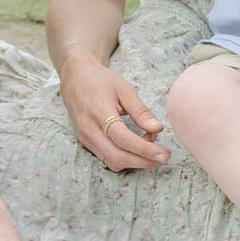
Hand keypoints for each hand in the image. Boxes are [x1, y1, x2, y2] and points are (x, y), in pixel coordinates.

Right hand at [57, 48, 167, 171]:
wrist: (75, 78)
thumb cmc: (100, 81)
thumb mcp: (124, 89)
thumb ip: (140, 111)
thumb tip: (157, 129)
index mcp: (99, 111)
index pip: (123, 139)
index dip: (145, 150)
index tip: (164, 154)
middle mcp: (89, 129)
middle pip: (117, 157)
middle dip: (143, 162)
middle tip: (162, 156)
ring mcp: (85, 138)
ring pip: (112, 162)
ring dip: (135, 161)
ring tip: (149, 145)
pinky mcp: (86, 143)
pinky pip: (107, 158)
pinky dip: (125, 157)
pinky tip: (135, 146)